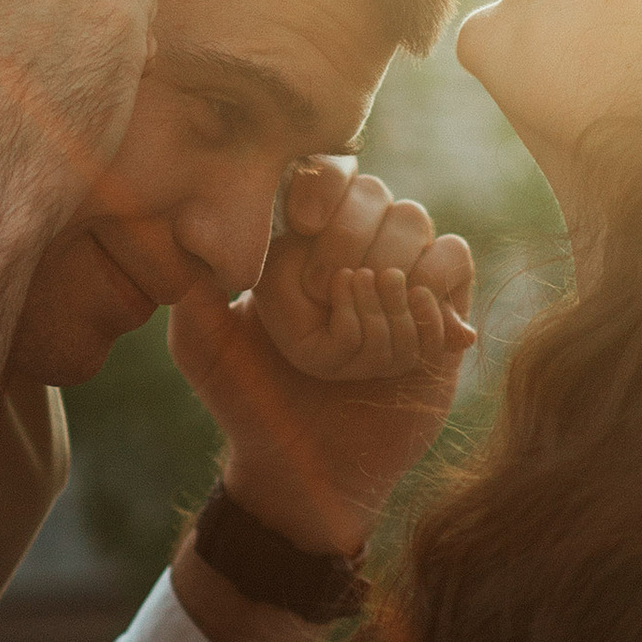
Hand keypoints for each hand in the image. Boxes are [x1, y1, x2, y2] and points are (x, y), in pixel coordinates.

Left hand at [171, 159, 474, 557]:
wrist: (311, 470)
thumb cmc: (253, 406)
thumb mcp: (205, 352)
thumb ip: (193, 296)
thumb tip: (187, 238)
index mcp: (293, 244)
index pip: (317, 172)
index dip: (319, 183)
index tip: (302, 220)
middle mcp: (349, 249)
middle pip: (372, 190)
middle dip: (349, 234)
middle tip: (330, 286)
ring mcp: (397, 274)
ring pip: (415, 219)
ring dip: (389, 268)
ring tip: (366, 314)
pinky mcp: (440, 306)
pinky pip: (453, 260)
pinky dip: (432, 290)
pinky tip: (410, 332)